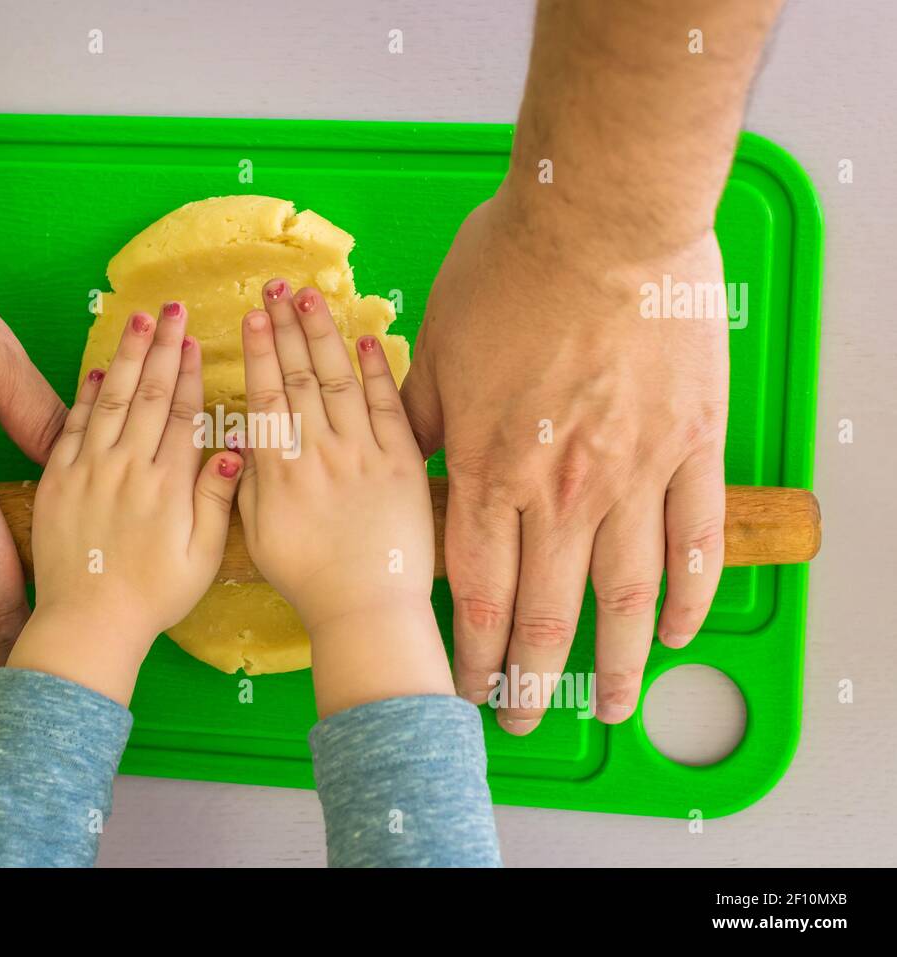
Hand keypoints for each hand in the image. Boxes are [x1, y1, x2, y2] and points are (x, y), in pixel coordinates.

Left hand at [7, 303, 243, 704]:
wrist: (88, 623)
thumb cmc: (154, 596)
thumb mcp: (202, 556)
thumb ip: (218, 498)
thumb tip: (234, 447)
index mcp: (168, 483)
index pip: (184, 413)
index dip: (191, 371)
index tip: (196, 338)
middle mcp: (129, 467)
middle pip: (151, 394)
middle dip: (163, 347)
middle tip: (172, 309)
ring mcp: (89, 470)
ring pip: (113, 400)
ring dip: (128, 357)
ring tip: (139, 320)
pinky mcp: (57, 481)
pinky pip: (73, 426)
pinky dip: (87, 395)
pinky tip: (99, 369)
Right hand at [237, 281, 452, 717]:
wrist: (367, 611)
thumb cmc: (308, 582)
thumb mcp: (258, 537)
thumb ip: (245, 486)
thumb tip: (239, 443)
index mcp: (280, 471)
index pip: (265, 396)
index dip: (259, 352)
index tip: (252, 316)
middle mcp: (319, 453)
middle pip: (300, 376)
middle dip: (287, 328)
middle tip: (278, 288)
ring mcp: (363, 454)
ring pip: (339, 381)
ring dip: (324, 336)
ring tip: (312, 298)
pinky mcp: (402, 464)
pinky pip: (387, 407)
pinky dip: (375, 371)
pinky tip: (365, 339)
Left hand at [400, 192, 728, 732]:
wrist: (600, 215)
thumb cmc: (509, 270)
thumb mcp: (435, 343)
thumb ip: (417, 414)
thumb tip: (398, 453)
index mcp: (488, 469)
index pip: (474, 588)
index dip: (469, 650)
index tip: (463, 689)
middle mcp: (560, 489)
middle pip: (545, 611)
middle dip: (529, 678)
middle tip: (521, 721)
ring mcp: (633, 473)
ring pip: (625, 596)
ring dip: (616, 663)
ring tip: (609, 709)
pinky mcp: (691, 445)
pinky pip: (695, 539)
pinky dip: (691, 593)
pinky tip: (678, 633)